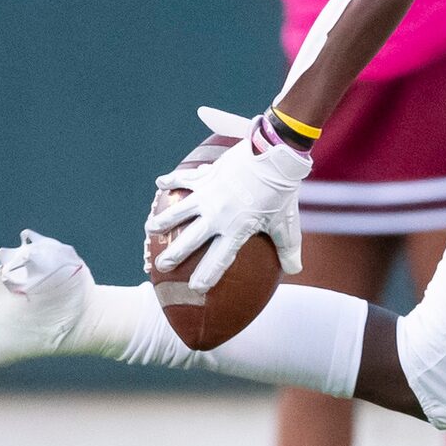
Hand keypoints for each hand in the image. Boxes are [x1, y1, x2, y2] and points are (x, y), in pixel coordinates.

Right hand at [146, 107, 310, 288]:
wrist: (274, 156)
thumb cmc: (281, 192)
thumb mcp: (286, 223)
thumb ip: (288, 248)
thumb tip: (295, 270)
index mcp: (237, 230)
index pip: (219, 260)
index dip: (206, 276)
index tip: (194, 288)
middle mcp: (218, 216)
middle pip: (190, 240)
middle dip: (174, 255)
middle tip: (160, 267)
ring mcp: (209, 195)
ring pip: (179, 211)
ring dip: (163, 220)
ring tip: (149, 229)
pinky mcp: (207, 176)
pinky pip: (185, 179)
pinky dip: (171, 180)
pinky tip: (159, 183)